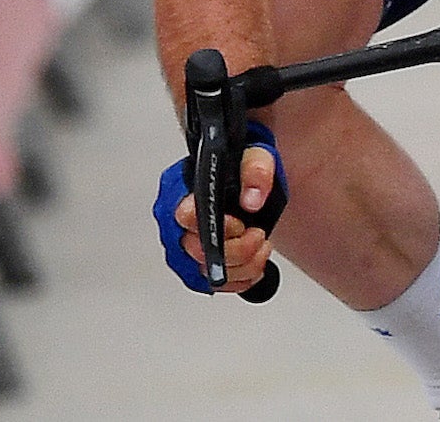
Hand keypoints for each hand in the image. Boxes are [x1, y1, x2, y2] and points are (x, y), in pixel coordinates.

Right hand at [154, 140, 281, 293]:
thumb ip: (255, 170)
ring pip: (210, 275)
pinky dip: (244, 278)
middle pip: (199, 252)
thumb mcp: (254, 155)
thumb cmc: (238, 166)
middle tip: (257, 233)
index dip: (218, 227)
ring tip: (260, 243)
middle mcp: (179, 225)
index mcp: (183, 193)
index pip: (185, 217)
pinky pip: (219, 285)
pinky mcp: (201, 266)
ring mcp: (188, 248)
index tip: (240, 223)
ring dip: (245, 265)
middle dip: (238, 249)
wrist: (240, 178)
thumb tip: (252, 199)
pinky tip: (255, 260)